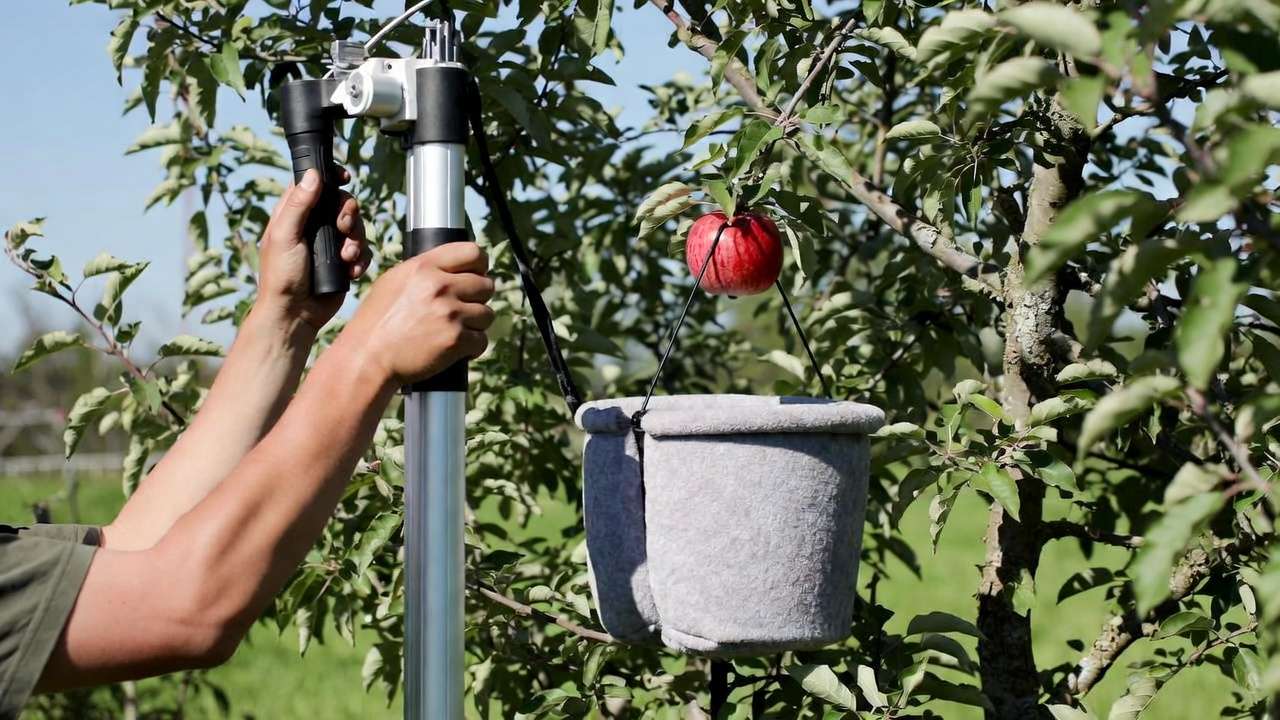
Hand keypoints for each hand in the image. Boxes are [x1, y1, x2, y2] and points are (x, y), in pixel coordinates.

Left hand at [256, 168, 371, 332]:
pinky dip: (361, 259)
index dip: (330, 177)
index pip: (314, 184)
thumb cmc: (282, 276)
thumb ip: (298, 205)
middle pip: (342, 203)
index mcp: (294, 214)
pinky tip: (351, 271)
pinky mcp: (343, 261)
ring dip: (356, 240)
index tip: (344, 177)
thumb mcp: (285, 235)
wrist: (296, 313)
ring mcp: (330, 244)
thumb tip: (313, 174)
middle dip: (348, 214)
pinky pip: (363, 251)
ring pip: (356, 226)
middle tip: (343, 227)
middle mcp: (314, 225)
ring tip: (346, 257)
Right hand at [339, 242, 495, 387]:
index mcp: (424, 267)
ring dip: (476, 325)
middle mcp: (440, 286)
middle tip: (463, 310)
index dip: (481, 266)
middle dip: (478, 299)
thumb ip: (424, 271)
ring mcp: (450, 313)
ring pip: (487, 314)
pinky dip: (472, 348)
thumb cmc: (376, 323)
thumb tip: (453, 268)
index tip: (478, 276)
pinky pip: (482, 340)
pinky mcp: (456, 339)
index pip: (473, 252)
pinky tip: (457, 349)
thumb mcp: (393, 282)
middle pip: (486, 285)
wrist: (367, 358)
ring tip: (456, 330)